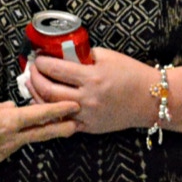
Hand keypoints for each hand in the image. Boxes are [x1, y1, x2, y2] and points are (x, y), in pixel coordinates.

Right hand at [0, 95, 78, 171]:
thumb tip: (8, 108)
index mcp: (7, 122)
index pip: (40, 115)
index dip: (58, 110)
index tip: (73, 107)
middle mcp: (10, 140)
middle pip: (41, 134)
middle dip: (61, 129)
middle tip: (76, 125)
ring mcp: (3, 154)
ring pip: (21, 140)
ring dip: (27, 133)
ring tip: (19, 125)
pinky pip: (4, 148)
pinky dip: (3, 140)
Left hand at [26, 47, 154, 133]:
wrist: (151, 99)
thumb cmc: (131, 74)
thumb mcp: (108, 56)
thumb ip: (83, 55)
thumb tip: (61, 53)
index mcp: (93, 78)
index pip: (56, 70)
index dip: (41, 62)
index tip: (37, 57)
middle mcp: (88, 99)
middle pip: (48, 91)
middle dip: (34, 78)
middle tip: (31, 70)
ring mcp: (87, 116)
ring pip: (52, 109)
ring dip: (37, 96)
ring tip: (31, 85)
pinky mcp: (89, 127)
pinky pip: (63, 122)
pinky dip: (50, 112)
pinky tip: (44, 103)